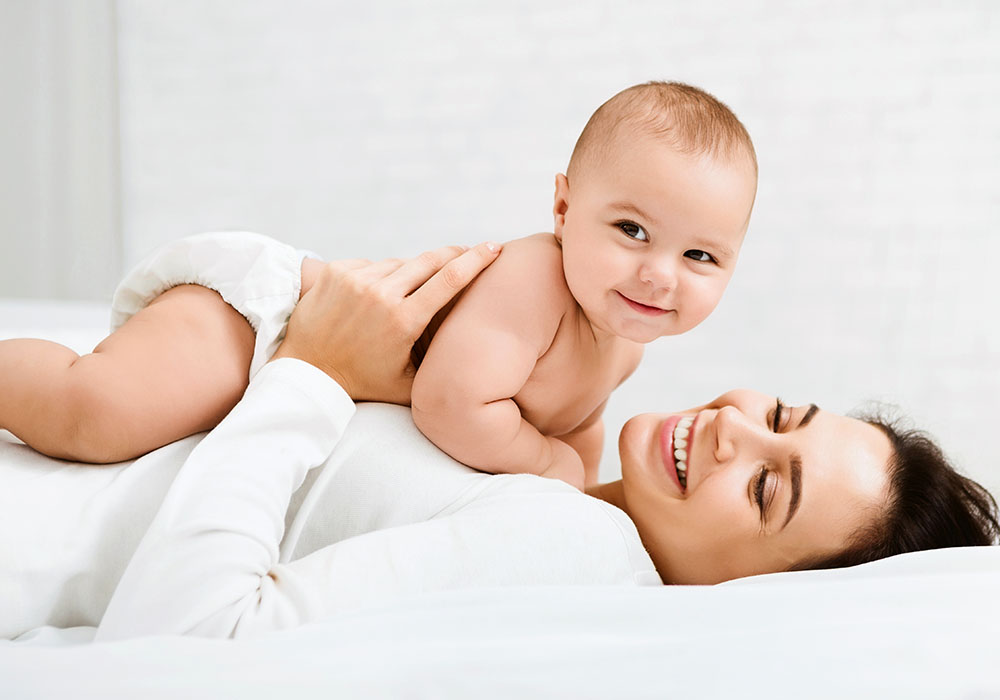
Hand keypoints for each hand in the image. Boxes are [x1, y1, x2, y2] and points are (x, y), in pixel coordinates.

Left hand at [271, 242, 501, 403]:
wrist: (307, 371)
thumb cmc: (363, 383)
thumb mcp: (408, 385)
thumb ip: (439, 368)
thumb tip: (470, 357)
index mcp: (404, 321)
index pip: (450, 279)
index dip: (476, 259)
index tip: (494, 247)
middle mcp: (381, 295)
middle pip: (429, 261)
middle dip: (453, 254)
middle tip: (467, 252)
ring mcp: (356, 280)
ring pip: (399, 264)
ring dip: (412, 273)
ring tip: (410, 293)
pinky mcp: (336, 272)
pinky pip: (371, 265)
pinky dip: (380, 276)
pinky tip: (376, 296)